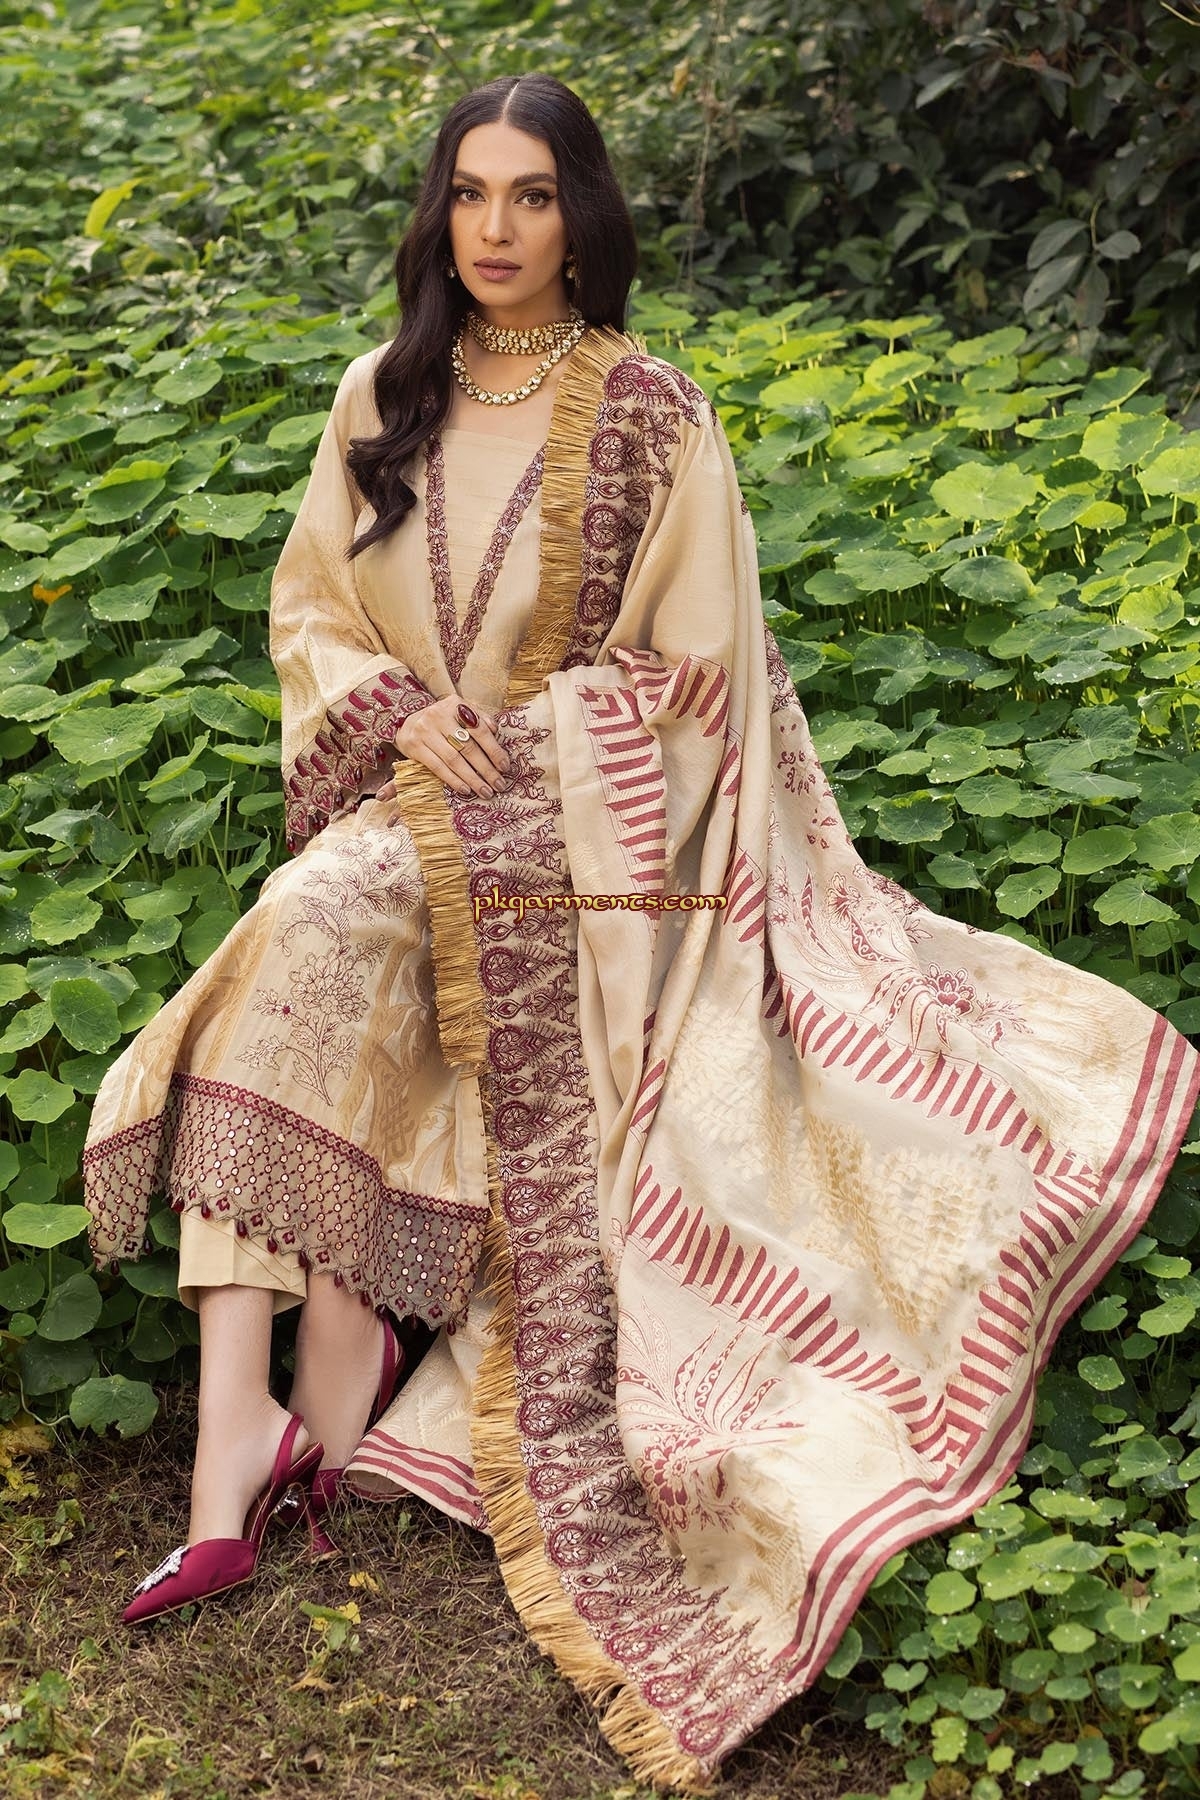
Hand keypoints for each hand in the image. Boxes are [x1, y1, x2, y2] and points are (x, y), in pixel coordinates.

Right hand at [376, 693, 511, 800]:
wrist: (406, 721)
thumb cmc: (442, 720)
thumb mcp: (460, 712)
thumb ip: (479, 718)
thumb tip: (496, 731)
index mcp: (455, 705)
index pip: (479, 730)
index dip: (494, 750)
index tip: (505, 766)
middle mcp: (439, 715)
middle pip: (468, 747)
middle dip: (486, 769)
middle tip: (499, 784)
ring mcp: (425, 731)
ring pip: (453, 759)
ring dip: (472, 778)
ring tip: (485, 791)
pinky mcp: (414, 746)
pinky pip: (438, 767)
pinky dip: (453, 780)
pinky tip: (465, 789)